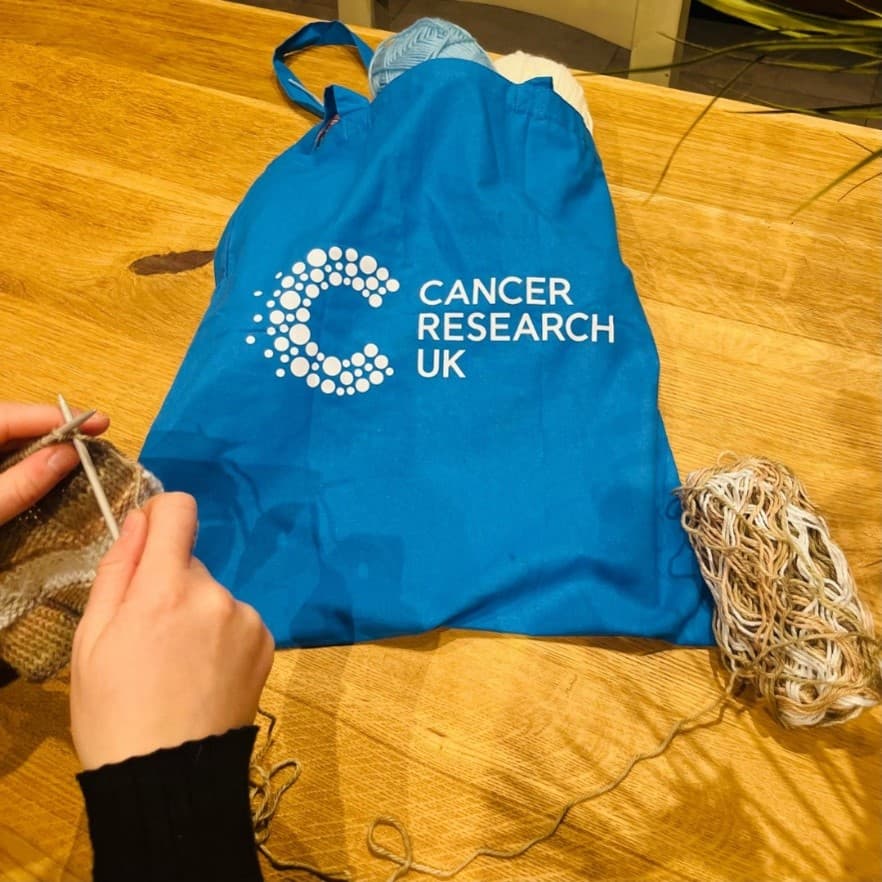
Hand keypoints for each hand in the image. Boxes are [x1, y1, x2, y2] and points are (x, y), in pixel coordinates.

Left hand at [0, 401, 108, 525]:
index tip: (100, 422)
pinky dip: (24, 459)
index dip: (61, 417)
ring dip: (42, 445)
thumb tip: (70, 454)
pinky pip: (2, 453)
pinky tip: (43, 466)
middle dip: (55, 430)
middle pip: (16, 423)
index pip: (18, 415)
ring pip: (10, 437)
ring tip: (77, 451)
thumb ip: (24, 482)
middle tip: (96, 435)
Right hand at [70, 493, 274, 769]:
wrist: (171, 777)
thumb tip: (139, 519)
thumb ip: (118, 569)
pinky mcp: (267, 641)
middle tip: (150, 639)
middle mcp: (215, 595)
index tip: (150, 540)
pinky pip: (237, 619)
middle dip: (169, 586)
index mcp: (165, 589)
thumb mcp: (92, 640)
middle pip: (190, 563)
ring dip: (197, 613)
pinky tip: (205, 674)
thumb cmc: (115, 711)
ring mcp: (247, 619)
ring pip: (213, 594)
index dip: (161, 516)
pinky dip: (222, 636)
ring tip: (178, 666)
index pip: (180, 510)